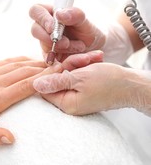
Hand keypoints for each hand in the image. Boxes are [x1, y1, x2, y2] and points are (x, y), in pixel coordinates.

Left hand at [0, 57, 61, 145]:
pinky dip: (20, 60)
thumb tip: (11, 138)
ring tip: (48, 65)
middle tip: (59, 68)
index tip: (57, 75)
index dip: (43, 80)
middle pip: (25, 72)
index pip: (25, 86)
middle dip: (43, 69)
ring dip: (34, 63)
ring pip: (17, 64)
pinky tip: (28, 62)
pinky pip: (6, 61)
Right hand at [29, 4, 105, 61]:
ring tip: (79, 47)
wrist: (95, 49)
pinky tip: (72, 57)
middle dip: (49, 37)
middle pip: (35, 30)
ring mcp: (46, 43)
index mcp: (51, 13)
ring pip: (44, 45)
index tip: (53, 27)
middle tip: (66, 42)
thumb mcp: (86, 21)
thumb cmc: (88, 32)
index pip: (36, 11)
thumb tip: (59, 15)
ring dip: (61, 48)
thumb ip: (75, 14)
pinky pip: (49, 59)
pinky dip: (61, 59)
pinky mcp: (50, 57)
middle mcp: (45, 28)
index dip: (42, 18)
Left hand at [33, 62, 150, 115]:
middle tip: (84, 61)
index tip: (64, 64)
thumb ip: (56, 81)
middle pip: (56, 80)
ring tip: (93, 60)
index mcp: (66, 104)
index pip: (45, 89)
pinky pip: (76, 77)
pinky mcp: (83, 91)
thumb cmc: (109, 81)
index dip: (51, 72)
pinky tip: (95, 61)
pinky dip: (84, 67)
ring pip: (67, 75)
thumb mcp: (80, 78)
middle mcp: (70, 104)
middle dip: (69, 66)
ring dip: (79, 64)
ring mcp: (76, 97)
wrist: (130, 84)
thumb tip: (35, 85)